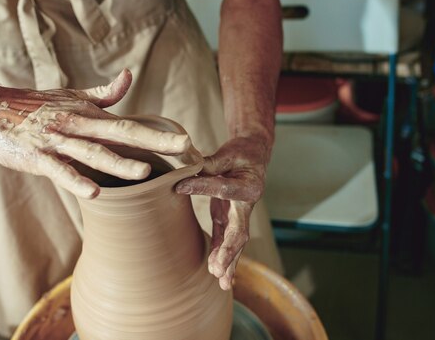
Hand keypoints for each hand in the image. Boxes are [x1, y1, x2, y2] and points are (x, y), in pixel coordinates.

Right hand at [0, 69, 189, 197]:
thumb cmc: (34, 105)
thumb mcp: (70, 95)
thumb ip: (103, 92)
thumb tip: (129, 76)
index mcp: (89, 114)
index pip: (131, 126)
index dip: (159, 136)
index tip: (188, 143)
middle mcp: (78, 125)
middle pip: (122, 135)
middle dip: (155, 143)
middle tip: (184, 148)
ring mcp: (58, 141)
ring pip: (93, 154)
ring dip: (118, 163)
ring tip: (144, 173)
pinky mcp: (37, 157)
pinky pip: (59, 171)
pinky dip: (76, 181)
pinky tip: (94, 193)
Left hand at [176, 136, 269, 289]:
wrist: (254, 155)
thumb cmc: (240, 153)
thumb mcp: (227, 153)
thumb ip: (211, 163)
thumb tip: (188, 170)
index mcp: (249, 185)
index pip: (224, 189)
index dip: (202, 187)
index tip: (180, 186)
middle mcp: (248, 204)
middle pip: (239, 231)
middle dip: (229, 251)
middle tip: (218, 269)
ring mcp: (239, 214)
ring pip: (234, 241)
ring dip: (228, 261)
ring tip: (221, 281)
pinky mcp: (230, 218)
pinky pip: (226, 239)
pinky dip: (221, 255)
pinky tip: (217, 273)